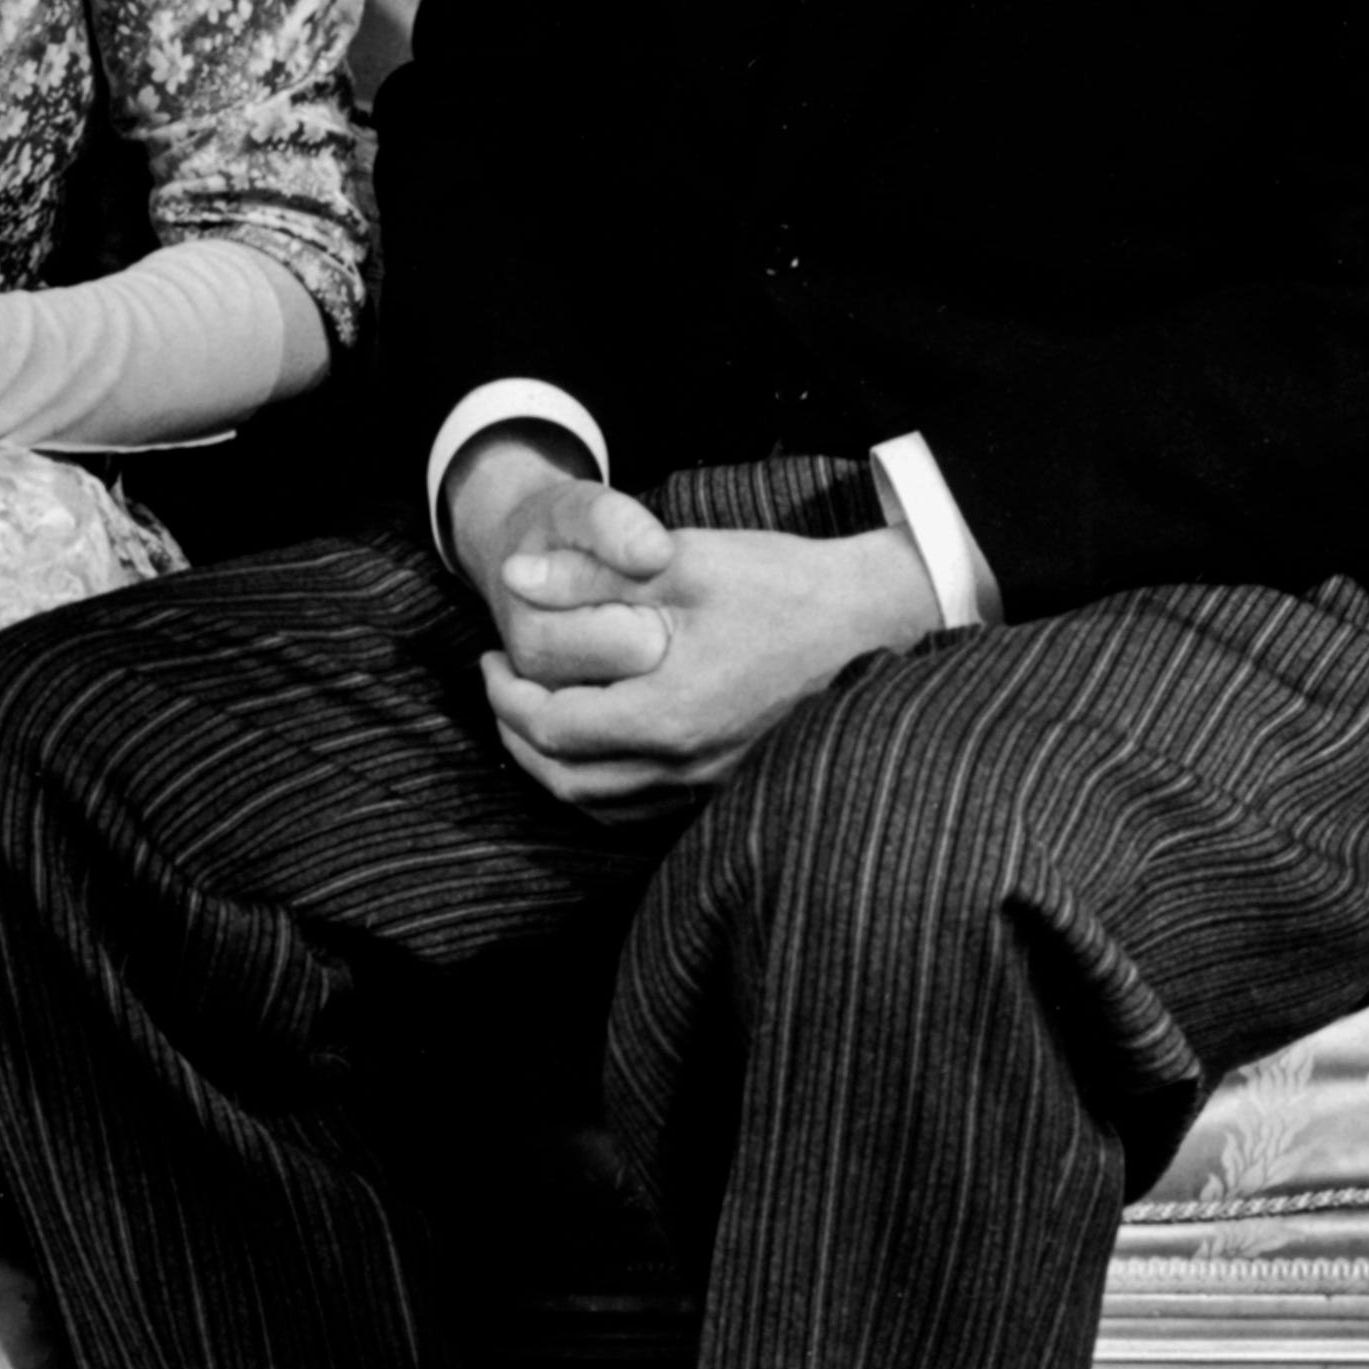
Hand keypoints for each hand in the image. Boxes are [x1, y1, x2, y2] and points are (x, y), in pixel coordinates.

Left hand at [460, 458, 936, 818]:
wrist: (876, 617)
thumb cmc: (783, 583)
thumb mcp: (683, 561)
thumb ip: (593, 576)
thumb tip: (515, 578)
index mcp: (670, 713)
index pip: (553, 729)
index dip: (506, 695)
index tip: (492, 656)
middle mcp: (687, 765)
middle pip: (566, 779)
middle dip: (517, 733)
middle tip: (499, 685)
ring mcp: (712, 783)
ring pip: (601, 803)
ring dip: (552, 763)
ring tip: (532, 712)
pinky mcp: (730, 783)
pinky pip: (641, 807)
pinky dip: (598, 783)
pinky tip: (593, 741)